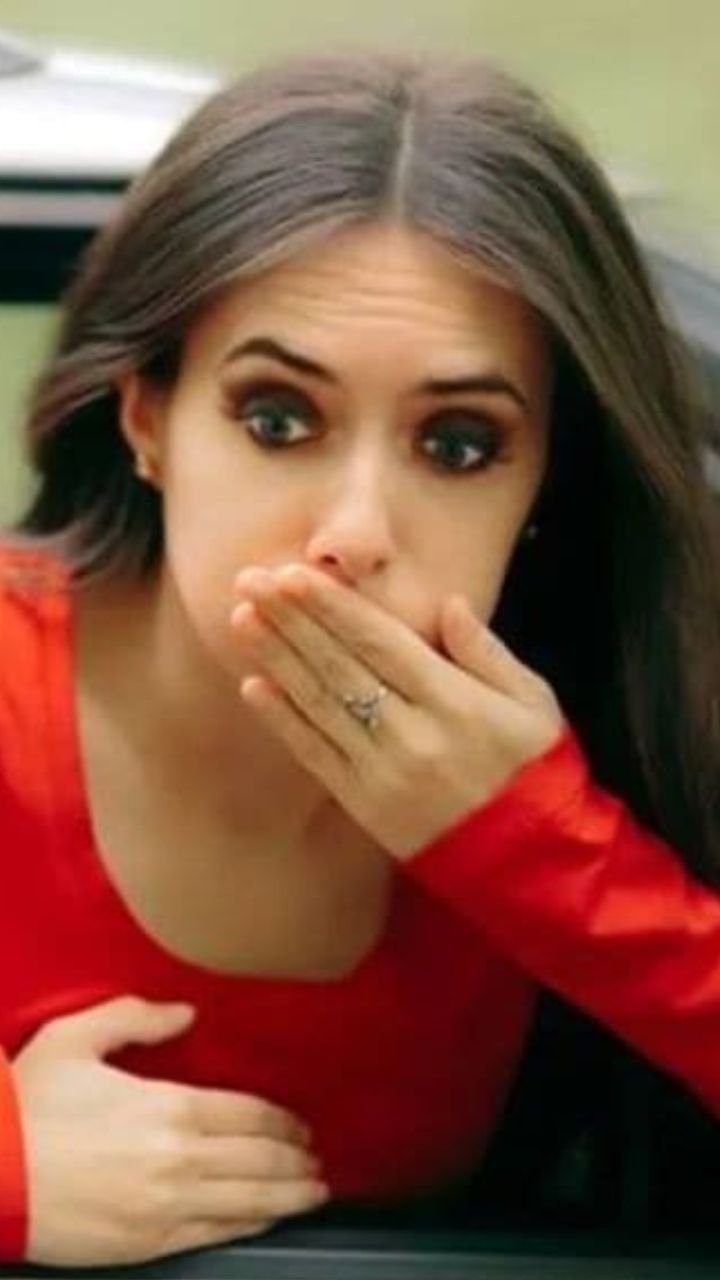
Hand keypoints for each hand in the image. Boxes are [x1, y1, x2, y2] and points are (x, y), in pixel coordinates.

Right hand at [12, 996, 327, 1266]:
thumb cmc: (30, 1106)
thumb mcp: (76, 1038)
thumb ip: (136, 1016)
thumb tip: (185, 1012)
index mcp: (169, 1107)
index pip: (249, 1114)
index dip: (283, 1121)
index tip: (300, 1124)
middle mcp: (179, 1159)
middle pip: (259, 1159)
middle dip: (296, 1158)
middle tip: (316, 1157)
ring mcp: (167, 1207)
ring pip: (249, 1201)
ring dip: (289, 1194)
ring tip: (313, 1190)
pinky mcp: (149, 1243)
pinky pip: (216, 1234)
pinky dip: (252, 1224)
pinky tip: (268, 1217)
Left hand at [231, 564, 565, 858]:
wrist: (532, 863)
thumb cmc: (536, 772)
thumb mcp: (533, 704)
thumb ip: (486, 652)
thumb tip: (449, 603)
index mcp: (456, 702)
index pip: (381, 641)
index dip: (333, 607)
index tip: (293, 574)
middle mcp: (413, 735)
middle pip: (339, 666)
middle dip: (291, 620)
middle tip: (249, 580)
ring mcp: (384, 773)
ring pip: (320, 705)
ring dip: (277, 660)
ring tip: (242, 620)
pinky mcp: (366, 805)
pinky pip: (316, 755)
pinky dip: (283, 720)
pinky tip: (253, 686)